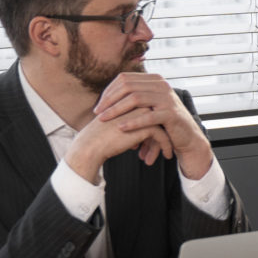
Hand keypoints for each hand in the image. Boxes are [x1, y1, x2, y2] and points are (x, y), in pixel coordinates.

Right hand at [63, 111, 177, 182]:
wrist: (91, 145)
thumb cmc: (100, 137)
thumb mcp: (117, 126)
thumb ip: (130, 127)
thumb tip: (142, 138)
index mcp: (130, 102)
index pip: (151, 114)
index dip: (154, 128)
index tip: (155, 142)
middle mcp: (138, 105)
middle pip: (158, 120)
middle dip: (161, 136)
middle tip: (162, 150)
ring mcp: (143, 114)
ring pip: (163, 127)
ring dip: (164, 143)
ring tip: (165, 156)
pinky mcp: (146, 126)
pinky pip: (163, 136)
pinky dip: (165, 146)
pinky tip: (165, 156)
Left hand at [94, 73, 212, 177]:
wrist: (186, 136)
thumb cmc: (162, 122)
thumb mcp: (148, 105)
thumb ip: (133, 96)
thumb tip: (106, 93)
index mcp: (154, 80)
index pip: (125, 79)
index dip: (109, 91)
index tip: (99, 105)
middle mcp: (162, 85)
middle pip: (128, 87)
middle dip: (109, 100)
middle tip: (98, 113)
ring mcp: (168, 98)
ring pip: (135, 99)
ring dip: (116, 110)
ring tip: (104, 120)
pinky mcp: (171, 114)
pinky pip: (148, 116)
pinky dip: (132, 122)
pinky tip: (120, 128)